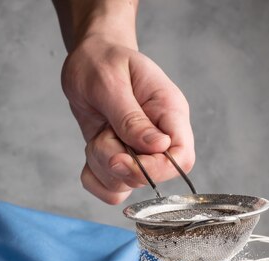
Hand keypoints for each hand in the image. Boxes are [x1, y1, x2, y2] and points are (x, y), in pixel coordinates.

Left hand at [61, 37, 194, 203]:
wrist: (88, 63)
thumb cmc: (103, 62)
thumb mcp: (111, 83)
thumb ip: (131, 118)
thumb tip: (158, 146)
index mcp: (169, 113)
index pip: (181, 158)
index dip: (154, 170)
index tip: (120, 159)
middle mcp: (159, 138)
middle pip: (149, 178)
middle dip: (115, 162)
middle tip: (103, 132)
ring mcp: (140, 154)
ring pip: (125, 185)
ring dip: (101, 165)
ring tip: (99, 133)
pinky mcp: (121, 164)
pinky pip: (110, 191)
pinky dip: (93, 177)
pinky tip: (91, 150)